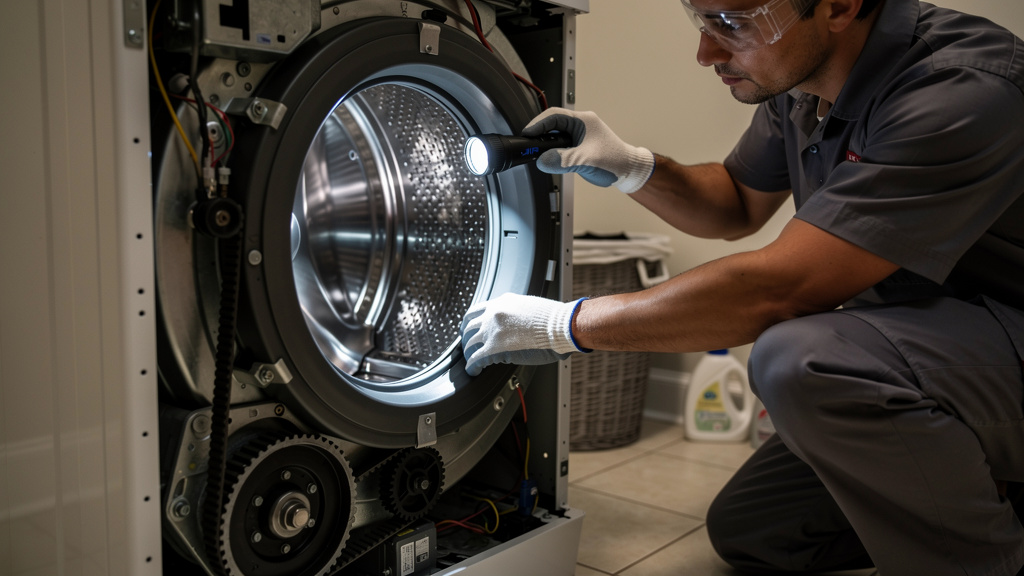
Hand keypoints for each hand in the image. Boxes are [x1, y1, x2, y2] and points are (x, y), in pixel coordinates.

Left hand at [460, 294, 587, 376]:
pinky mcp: (494, 348)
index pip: (477, 310)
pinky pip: (476, 359)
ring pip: (470, 343)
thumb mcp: (528, 307)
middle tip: (467, 344)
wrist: (559, 327)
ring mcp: (492, 331)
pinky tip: (473, 371)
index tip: (469, 327)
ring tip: (471, 360)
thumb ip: (515, 313)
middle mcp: (493, 314)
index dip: (471, 321)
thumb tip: (513, 323)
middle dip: (467, 337)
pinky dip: (472, 366)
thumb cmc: (552, 319)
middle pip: (470, 326)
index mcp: (501, 303)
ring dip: (468, 352)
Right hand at [522, 107, 654, 193]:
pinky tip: (550, 159)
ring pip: (555, 136)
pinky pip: (560, 146)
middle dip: (539, 134)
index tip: (526, 134)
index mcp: (583, 121)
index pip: (554, 116)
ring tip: (537, 153)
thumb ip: (563, 160)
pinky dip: (553, 152)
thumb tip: (543, 160)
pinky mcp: (578, 146)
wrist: (628, 171)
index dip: (537, 124)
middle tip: (528, 145)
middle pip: (552, 124)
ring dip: (546, 144)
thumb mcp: (586, 160)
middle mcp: (580, 125)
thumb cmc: (615, 161)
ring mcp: (579, 136)